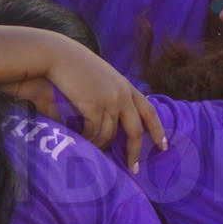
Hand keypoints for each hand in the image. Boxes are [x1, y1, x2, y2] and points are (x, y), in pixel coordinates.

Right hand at [42, 38, 167, 171]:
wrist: (58, 55)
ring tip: (95, 152)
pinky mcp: (92, 106)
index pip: (149, 111)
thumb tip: (115, 114)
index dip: (158, 130)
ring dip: (102, 146)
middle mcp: (122, 94)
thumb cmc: (76, 64)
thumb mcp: (102, 76)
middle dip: (135, 152)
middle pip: (135, 130)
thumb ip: (112, 91)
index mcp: (127, 87)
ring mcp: (108, 100)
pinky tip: (82, 140)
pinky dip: (89, 139)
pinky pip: (94, 132)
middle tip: (134, 169)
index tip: (164, 146)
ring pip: (110, 134)